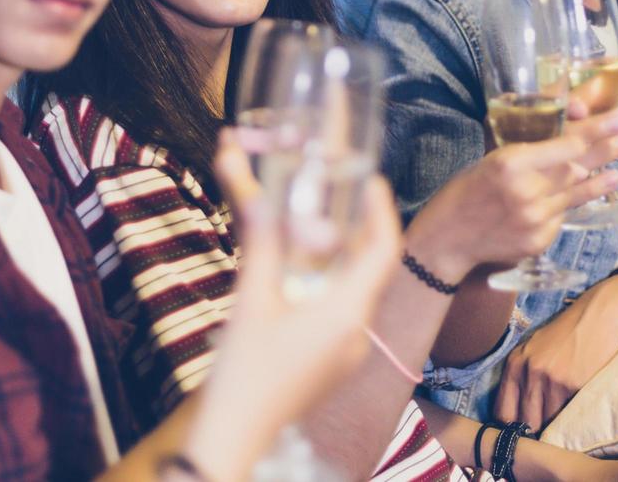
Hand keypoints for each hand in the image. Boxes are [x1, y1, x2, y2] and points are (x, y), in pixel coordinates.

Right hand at [181, 130, 401, 479]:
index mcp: (347, 314)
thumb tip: (252, 190)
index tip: (371, 179)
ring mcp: (345, 352)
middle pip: (370, 268)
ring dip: (341, 255)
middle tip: (340, 192)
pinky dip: (328, 282)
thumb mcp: (250, 300)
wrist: (233, 438)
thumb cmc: (242, 374)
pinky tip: (299, 270)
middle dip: (358, 228)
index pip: (384, 251)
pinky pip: (340, 311)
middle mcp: (356, 333)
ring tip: (317, 223)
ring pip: (354, 289)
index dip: (381, 210)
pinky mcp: (329, 364)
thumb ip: (259, 242)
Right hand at [406, 111, 617, 279]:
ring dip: (602, 179)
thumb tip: (567, 137)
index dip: (595, 131)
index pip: (564, 146)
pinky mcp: (538, 240)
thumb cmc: (464, 191)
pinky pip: (562, 216)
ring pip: (576, 194)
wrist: (448, 238)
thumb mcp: (490, 159)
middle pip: (577, 166)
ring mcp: (534, 219)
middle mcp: (525, 191)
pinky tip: (590, 191)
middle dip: (606, 148)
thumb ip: (527, 150)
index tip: (616, 118)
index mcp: (508, 163)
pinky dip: (573, 202)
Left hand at [493, 274, 617, 430]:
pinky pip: (569, 418)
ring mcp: (550, 379)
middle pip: (524, 422)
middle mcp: (528, 371)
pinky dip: (575, 423)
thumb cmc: (572, 330)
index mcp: (515, 362)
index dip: (513, 427)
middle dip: (536, 431)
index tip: (525, 433)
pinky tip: (581, 414)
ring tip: (568, 424)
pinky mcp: (573, 385)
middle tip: (550, 431)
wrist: (602, 313)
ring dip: (558, 429)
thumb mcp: (537, 347)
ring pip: (548, 424)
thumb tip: (519, 412)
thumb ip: (524, 376)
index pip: (502, 412)